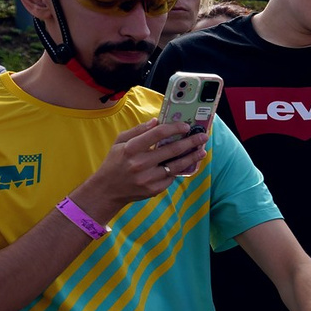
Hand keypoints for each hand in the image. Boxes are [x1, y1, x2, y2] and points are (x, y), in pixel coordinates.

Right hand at [75, 116, 208, 215]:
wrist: (107, 190)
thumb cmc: (114, 162)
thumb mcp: (119, 142)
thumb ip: (138, 130)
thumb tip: (157, 121)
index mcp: (131, 149)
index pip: (158, 134)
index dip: (174, 128)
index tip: (186, 126)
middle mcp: (140, 163)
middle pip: (172, 150)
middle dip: (190, 142)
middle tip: (203, 136)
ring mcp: (148, 178)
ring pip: (176, 166)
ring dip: (192, 157)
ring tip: (202, 151)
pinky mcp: (154, 189)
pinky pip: (171, 177)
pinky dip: (178, 170)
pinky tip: (187, 164)